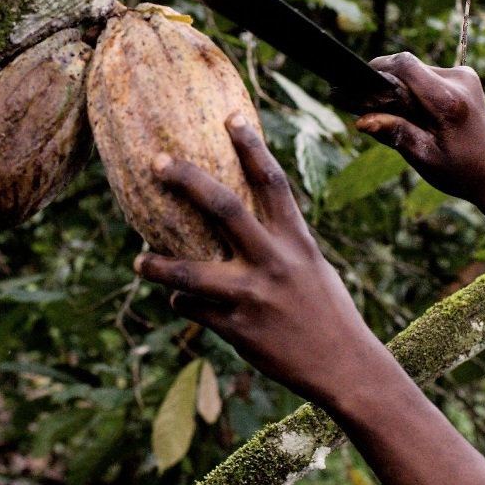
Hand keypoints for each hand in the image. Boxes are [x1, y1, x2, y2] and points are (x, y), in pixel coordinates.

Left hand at [135, 117, 399, 408]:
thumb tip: (240, 222)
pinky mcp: (238, 330)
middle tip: (157, 162)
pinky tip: (179, 300)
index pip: (272, 183)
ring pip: (190, 274)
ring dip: (158, 266)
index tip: (230, 117)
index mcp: (297, 242)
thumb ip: (279, 243)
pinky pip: (195, 310)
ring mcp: (253, 297)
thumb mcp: (310, 267)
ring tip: (140, 260)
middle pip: (224, 209)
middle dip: (187, 181)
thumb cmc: (325, 311)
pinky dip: (183, 303)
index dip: (251, 147)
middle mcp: (274, 262)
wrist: (344, 367)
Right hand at [355, 54, 484, 216]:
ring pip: (418, 70)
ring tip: (402, 118)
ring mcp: (466, 76)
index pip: (405, 65)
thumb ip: (394, 134)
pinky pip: (429, 75)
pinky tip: (419, 114)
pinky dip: (417, 90)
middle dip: (388, 84)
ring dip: (404, 88)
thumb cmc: (461, 171)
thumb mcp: (424, 158)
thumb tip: (361, 120)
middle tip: (374, 109)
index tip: (359, 84)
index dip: (377, 69)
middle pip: (409, 67)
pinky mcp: (466, 77)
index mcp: (449, 101)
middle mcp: (460, 80)